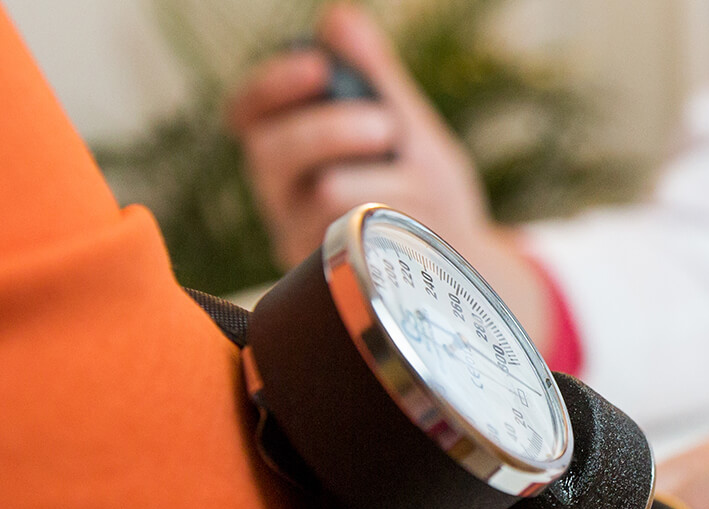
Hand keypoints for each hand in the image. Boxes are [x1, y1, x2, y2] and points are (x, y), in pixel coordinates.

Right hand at [226, 4, 556, 343]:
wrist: (461, 265)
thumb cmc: (425, 191)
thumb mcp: (408, 127)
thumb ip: (373, 76)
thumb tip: (337, 18)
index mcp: (287, 148)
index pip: (248, 112)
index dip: (272, 86)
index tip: (318, 66)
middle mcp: (280, 194)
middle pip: (271, 152)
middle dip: (330, 129)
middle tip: (384, 126)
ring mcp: (300, 240)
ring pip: (323, 196)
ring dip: (385, 179)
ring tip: (418, 183)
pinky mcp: (331, 283)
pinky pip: (357, 242)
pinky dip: (401, 221)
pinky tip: (417, 223)